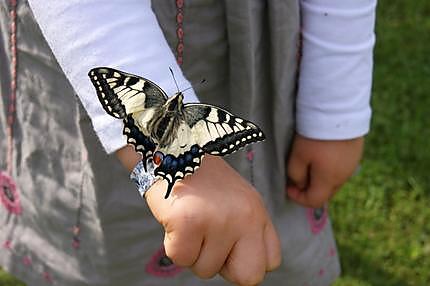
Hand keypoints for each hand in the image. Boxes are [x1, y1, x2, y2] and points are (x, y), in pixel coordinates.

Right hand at [145, 155, 280, 284]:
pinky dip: (173, 244)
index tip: (228, 245)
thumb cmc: (201, 180)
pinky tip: (176, 218)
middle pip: (249, 278)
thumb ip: (246, 231)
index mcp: (258, 211)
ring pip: (206, 270)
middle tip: (207, 240)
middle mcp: (245, 217)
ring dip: (192, 251)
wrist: (171, 150)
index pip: (270, 262)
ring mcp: (218, 220)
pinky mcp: (189, 222)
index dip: (244, 260)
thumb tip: (241, 270)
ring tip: (190, 219)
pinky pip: (181, 258)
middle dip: (224, 266)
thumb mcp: (237, 201)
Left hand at [286, 134, 363, 207]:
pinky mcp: (356, 153)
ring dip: (320, 179)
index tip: (288, 187)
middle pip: (325, 193)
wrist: (339, 111)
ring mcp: (352, 165)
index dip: (298, 198)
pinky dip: (329, 168)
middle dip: (309, 189)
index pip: (314, 201)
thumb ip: (296, 174)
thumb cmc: (315, 136)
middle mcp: (344, 177)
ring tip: (309, 164)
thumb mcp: (298, 156)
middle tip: (296, 177)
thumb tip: (299, 184)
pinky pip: (341, 168)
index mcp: (329, 181)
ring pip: (334, 181)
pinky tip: (322, 154)